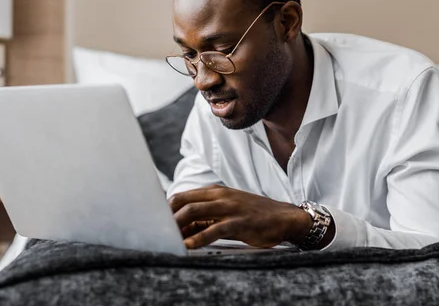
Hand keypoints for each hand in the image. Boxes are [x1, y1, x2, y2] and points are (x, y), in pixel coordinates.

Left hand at [168, 185, 312, 248]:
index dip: (166, 209)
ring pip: (195, 212)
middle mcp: (220, 196)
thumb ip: (205, 218)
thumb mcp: (227, 212)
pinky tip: (189, 246)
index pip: (182, 196)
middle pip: (184, 202)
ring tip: (167, 239)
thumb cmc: (253, 216)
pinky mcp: (239, 222)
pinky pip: (214, 229)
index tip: (155, 222)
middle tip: (157, 232)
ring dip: (178, 226)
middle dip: (167, 217)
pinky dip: (199, 238)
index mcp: (215, 192)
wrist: (283, 217)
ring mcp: (229, 207)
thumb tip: (182, 229)